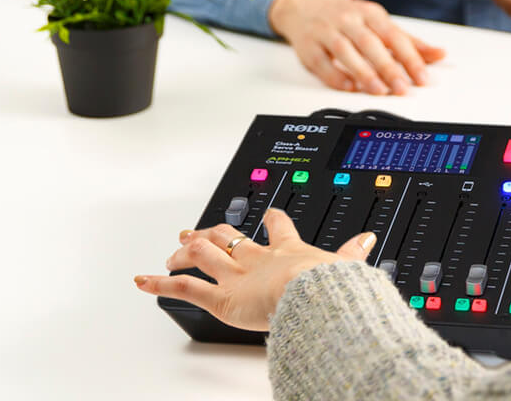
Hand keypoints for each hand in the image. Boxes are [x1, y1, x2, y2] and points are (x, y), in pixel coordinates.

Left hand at [133, 209, 375, 331]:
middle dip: (211, 233)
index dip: (271, 219)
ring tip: (170, 253)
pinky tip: (141, 281)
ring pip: (202, 257)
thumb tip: (369, 238)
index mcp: (286, 250)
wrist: (312, 293)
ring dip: (183, 254)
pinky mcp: (220, 296)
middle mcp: (256, 259)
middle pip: (228, 238)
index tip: (267, 213)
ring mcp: (235, 275)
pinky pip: (184, 288)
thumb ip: (353, 252)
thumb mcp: (343, 265)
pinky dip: (159, 285)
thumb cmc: (326, 282)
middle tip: (197, 231)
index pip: (277, 228)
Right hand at [267, 0, 445, 94]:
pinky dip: (335, 75)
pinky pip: (322, 62)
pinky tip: (349, 87)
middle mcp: (348, 19)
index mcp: (370, 13)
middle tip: (403, 88)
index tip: (423, 77)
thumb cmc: (347, 15)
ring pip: (346, 51)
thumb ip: (408, 41)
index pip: (394, 36)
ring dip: (364, 72)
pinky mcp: (307, 45)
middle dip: (389, 67)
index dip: (410, 57)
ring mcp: (326, 31)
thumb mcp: (378, 22)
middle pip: (371, 43)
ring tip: (379, 90)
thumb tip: (439, 54)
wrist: (304, 3)